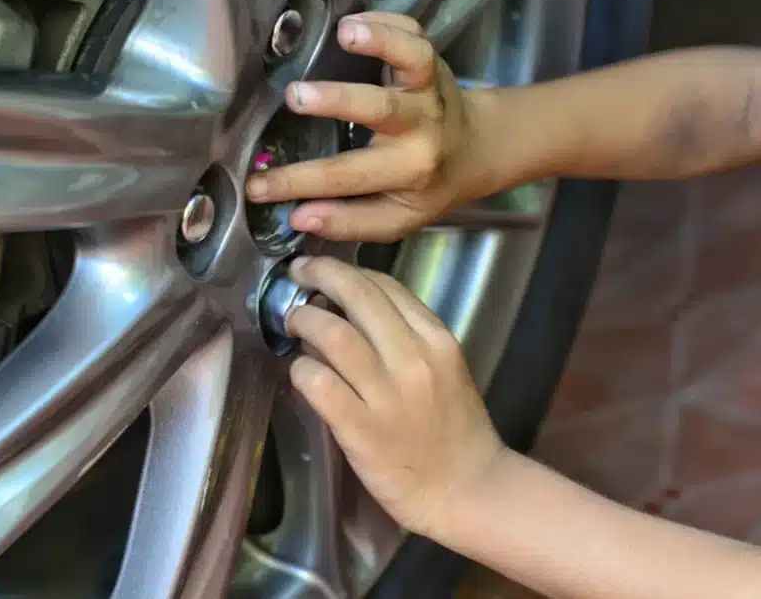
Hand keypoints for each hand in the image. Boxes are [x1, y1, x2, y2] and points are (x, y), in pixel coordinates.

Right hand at [246, 11, 505, 241]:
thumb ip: (348, 221)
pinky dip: (386, 20)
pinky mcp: (431, 61)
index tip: (256, 186)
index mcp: (407, 171)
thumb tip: (298, 218)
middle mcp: (421, 128)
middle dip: (336, 101)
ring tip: (344, 33)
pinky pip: (413, 32)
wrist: (476, 150)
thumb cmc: (426, 186)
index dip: (298, 183)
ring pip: (412, 60)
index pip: (345, 178)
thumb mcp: (395, 219)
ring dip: (381, 42)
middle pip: (379, 110)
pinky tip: (351, 20)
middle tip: (294, 97)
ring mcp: (428, 89)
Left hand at [285, 255, 506, 536]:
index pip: (385, 284)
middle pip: (357, 295)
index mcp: (436, 339)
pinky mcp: (361, 429)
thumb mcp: (443, 368)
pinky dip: (301, 370)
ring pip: (332, 334)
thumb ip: (404, 337)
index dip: (347, 270)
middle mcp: (413, 358)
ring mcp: (387, 394)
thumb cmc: (453, 429)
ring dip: (303, 319)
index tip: (324, 271)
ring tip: (293, 322)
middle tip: (297, 276)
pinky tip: (300, 372)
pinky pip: (318, 384)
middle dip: (319, 275)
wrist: (467, 490)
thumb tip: (346, 308)